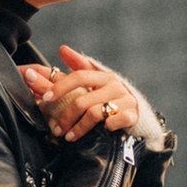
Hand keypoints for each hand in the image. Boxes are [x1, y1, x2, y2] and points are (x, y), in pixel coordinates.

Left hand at [20, 44, 138, 141]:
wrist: (140, 113)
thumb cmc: (112, 97)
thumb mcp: (97, 81)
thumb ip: (78, 65)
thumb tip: (62, 49)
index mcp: (104, 76)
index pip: (79, 77)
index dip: (61, 87)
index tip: (46, 97)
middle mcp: (115, 86)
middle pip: (83, 100)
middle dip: (66, 117)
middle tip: (57, 130)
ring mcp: (125, 100)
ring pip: (95, 113)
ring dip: (79, 128)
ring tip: (69, 137)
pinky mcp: (133, 116)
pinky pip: (116, 121)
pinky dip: (107, 126)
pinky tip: (99, 133)